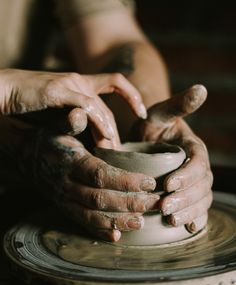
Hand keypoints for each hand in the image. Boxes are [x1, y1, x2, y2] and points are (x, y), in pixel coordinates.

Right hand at [0, 69, 146, 148]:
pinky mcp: (59, 89)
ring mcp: (70, 84)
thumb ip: (77, 123)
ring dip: (108, 131)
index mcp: (80, 83)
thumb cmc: (29, 107)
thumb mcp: (58, 116)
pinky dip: (97, 122)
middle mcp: (79, 81)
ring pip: (99, 109)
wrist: (2, 92)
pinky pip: (85, 105)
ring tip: (112, 151)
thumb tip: (96, 141)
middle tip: (120, 154)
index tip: (141, 115)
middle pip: (107, 108)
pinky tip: (105, 137)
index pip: (115, 83)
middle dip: (115, 132)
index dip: (132, 96)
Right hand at [30, 131, 159, 240]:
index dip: (125, 181)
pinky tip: (116, 237)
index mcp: (70, 162)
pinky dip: (99, 231)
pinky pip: (81, 223)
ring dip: (118, 221)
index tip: (150, 182)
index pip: (100, 174)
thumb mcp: (58, 126)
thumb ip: (72, 122)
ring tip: (141, 222)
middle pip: (100, 199)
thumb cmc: (51, 139)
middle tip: (154, 203)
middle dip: (129, 203)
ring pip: (91, 216)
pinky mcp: (64, 209)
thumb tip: (80, 112)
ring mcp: (64, 200)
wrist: (27, 157)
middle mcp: (66, 184)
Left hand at [131, 85, 212, 232]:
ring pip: (201, 200)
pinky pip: (198, 209)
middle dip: (185, 198)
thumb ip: (178, 105)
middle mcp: (198, 167)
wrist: (144, 141)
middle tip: (165, 207)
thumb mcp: (160, 113)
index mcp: (194, 148)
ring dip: (189, 211)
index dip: (187, 175)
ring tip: (171, 219)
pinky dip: (195, 219)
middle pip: (201, 186)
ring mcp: (194, 183)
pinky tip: (186, 228)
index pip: (198, 163)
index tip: (169, 184)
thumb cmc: (151, 126)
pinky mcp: (187, 195)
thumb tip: (200, 89)